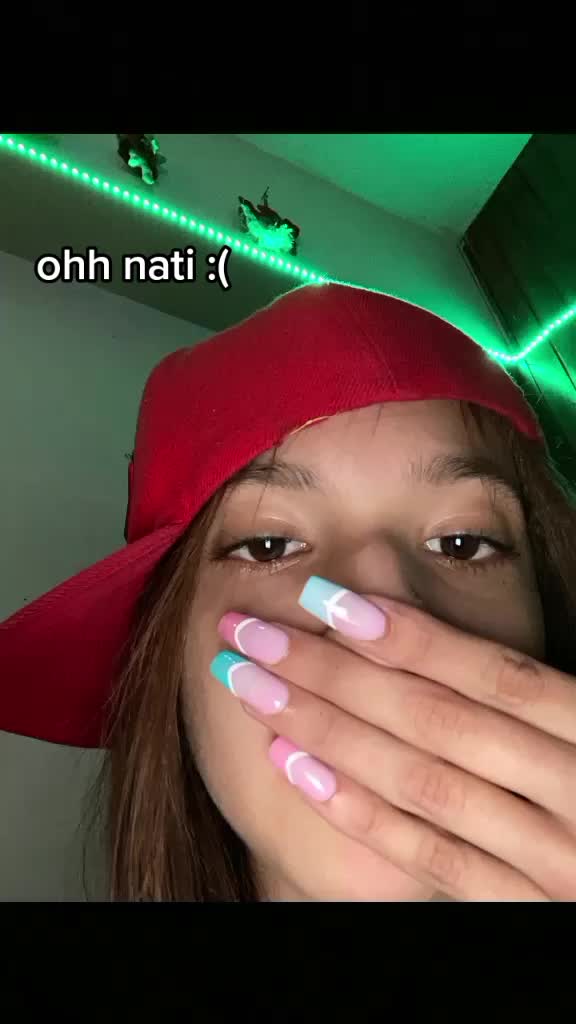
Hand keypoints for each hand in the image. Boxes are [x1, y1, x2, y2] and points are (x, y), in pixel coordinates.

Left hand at [212, 577, 575, 900]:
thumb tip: (392, 620)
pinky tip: (296, 769)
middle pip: (436, 719)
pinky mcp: (526, 907)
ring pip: (423, 784)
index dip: (403, 632)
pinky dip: (362, 813)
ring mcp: (555, 859)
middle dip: (331, 671)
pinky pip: (434, 860)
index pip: (490, 672)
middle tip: (249, 634)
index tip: (316, 594)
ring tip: (254, 691)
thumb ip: (523, 688)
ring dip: (327, 733)